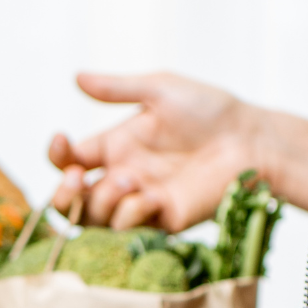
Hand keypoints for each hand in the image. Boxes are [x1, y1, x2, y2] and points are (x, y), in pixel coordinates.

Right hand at [49, 72, 307, 229]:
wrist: (250, 140)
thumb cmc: (212, 110)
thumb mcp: (160, 89)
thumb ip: (117, 88)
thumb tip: (76, 77)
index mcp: (117, 147)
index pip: (69, 160)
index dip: (57, 155)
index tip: (61, 140)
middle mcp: (122, 178)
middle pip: (71, 202)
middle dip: (63, 195)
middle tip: (76, 179)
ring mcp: (139, 203)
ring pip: (94, 220)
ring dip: (102, 201)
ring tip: (130, 180)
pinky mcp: (161, 222)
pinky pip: (128, 230)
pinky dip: (131, 215)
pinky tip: (152, 197)